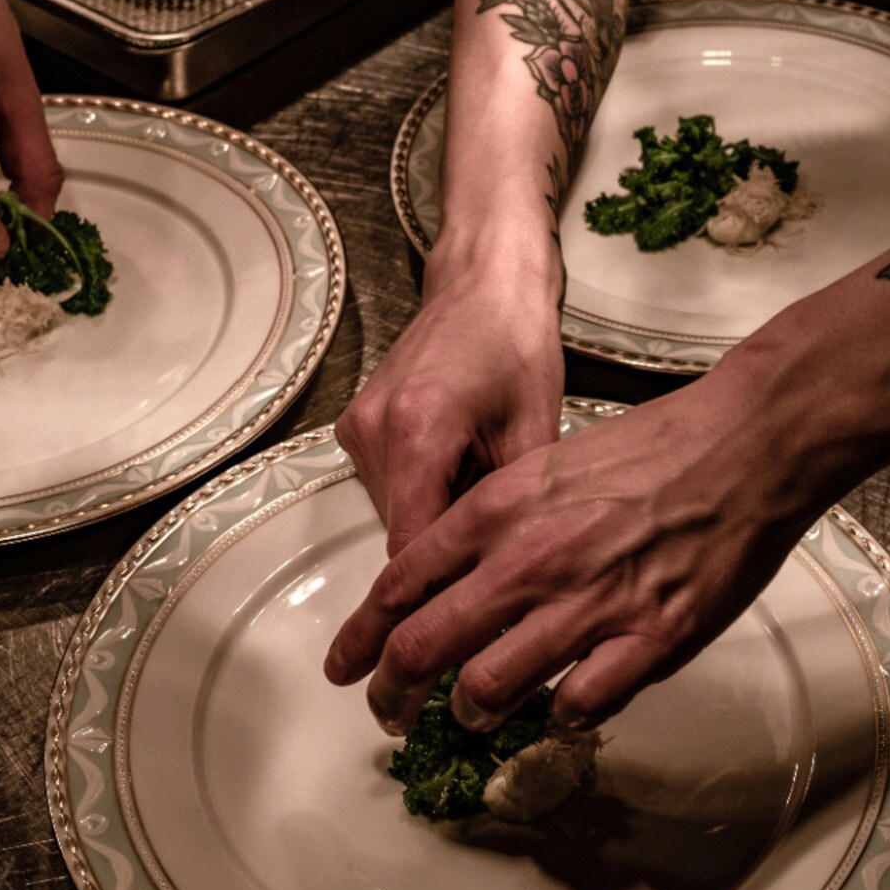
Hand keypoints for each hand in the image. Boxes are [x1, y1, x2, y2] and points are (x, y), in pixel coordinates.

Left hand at [327, 356, 842, 735]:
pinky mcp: (648, 640)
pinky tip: (564, 704)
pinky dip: (560, 714)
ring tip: (476, 716)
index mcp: (497, 510)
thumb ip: (494, 524)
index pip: (399, 585)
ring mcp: (588, 604)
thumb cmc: (651, 450)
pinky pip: (578, 704)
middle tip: (388, 717)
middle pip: (424, 646)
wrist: (746, 445)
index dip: (361, 639)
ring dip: (472, 712)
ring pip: (489, 688)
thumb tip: (452, 580)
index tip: (346, 668)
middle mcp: (529, 559)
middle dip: (391, 694)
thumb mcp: (545, 467)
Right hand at [333, 232, 565, 559]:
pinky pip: (387, 484)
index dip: (442, 585)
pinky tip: (460, 458)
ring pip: (393, 511)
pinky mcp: (355, 424)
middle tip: (500, 526)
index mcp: (418, 432)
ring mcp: (357, 426)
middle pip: (402, 532)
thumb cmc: (516, 343)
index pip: (412, 548)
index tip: (471, 608)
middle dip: (448, 543)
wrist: (484, 281)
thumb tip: (511, 572)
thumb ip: (509, 511)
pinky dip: (423, 487)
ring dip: (435, 513)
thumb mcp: (533, 431)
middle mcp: (373, 431)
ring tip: (482, 475)